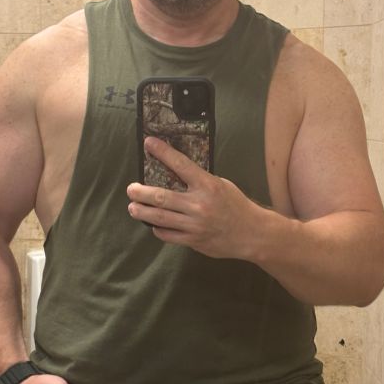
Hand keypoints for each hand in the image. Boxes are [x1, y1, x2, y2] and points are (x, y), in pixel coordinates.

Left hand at [126, 137, 260, 258]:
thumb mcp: (221, 185)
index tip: (149, 144)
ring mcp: (195, 224)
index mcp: (208, 185)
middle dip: (141, 192)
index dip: (163, 152)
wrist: (252, 233)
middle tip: (131, 189)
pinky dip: (158, 229)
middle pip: (162, 197)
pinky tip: (153, 224)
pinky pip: (168, 235)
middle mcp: (199, 204)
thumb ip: (200, 182)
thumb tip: (176, 175)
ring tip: (133, 207)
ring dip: (142, 212)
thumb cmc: (236, 206)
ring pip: (160, 218)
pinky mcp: (194, 240)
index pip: (180, 164)